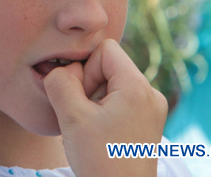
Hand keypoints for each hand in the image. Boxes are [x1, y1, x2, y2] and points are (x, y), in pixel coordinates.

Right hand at [44, 39, 167, 176]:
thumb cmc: (100, 160)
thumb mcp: (71, 116)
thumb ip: (59, 81)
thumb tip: (58, 68)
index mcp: (138, 87)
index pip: (104, 49)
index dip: (85, 69)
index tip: (83, 99)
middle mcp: (151, 94)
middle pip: (108, 67)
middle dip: (88, 86)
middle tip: (84, 117)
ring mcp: (151, 110)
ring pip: (111, 85)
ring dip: (93, 101)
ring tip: (92, 129)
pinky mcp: (146, 123)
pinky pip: (118, 101)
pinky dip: (102, 112)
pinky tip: (98, 134)